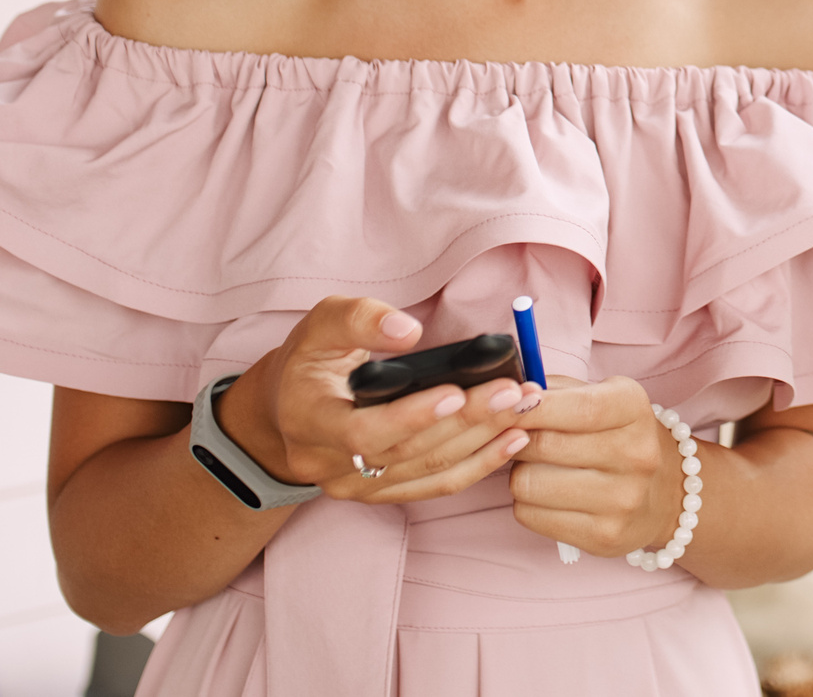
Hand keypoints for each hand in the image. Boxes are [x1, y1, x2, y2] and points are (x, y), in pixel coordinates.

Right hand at [215, 297, 535, 504]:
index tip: (456, 392)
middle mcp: (328, 465)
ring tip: (526, 408)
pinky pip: (435, 485)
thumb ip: (361, 319)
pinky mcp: (380, 493)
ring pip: (428, 471)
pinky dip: (479, 464)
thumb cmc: (311, 359)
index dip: (411, 417)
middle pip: (407, 452)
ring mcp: (355, 487)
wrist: (286, 407)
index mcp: (308, 420)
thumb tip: (408, 331)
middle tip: (515, 392)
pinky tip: (513, 439)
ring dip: (484, 441)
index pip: (363, 432)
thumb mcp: (321, 323)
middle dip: (467, 421)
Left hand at [508, 376, 685, 557]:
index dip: (532, 406)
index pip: (578, 407)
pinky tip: (547, 496)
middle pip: (542, 444)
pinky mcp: (604, 536)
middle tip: (518, 437)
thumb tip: (511, 395)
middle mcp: (636, 454)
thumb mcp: (602, 397)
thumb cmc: (617, 435)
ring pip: (528, 483)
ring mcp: (623, 500)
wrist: (666, 493)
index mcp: (634, 409)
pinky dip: (526, 503)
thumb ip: (556, 390)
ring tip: (538, 468)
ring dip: (520, 473)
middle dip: (516, 438)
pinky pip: (529, 515)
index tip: (507, 404)